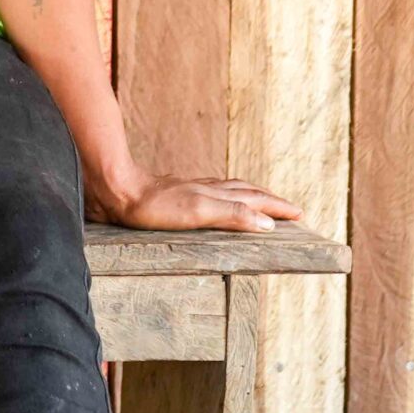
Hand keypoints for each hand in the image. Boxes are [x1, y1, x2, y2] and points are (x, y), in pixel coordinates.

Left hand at [90, 166, 302, 233]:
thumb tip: (268, 223)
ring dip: (247, 196)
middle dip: (269, 200)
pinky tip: (212, 201)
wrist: (114, 190)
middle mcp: (206, 189)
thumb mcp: (198, 212)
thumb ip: (233, 215)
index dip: (277, 207)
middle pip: (245, 192)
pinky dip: (221, 198)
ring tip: (258, 201)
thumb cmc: (153, 205)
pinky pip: (206, 194)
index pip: (255, 200)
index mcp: (216, 194)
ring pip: (227, 190)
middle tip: (289, 209)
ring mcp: (188, 190)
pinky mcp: (171, 195)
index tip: (299, 213)